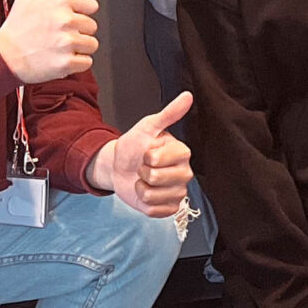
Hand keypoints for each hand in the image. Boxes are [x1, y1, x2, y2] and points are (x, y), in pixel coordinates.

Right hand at [0, 0, 99, 83]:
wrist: (2, 57)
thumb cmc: (16, 27)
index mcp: (61, 1)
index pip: (91, 6)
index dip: (79, 14)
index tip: (65, 20)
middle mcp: (66, 20)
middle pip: (92, 27)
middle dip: (79, 32)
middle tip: (59, 36)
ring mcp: (67, 42)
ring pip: (91, 45)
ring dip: (78, 49)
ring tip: (58, 48)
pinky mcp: (67, 62)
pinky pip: (86, 62)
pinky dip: (76, 64)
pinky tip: (60, 59)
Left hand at [87, 91, 193, 215]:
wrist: (120, 167)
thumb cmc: (135, 146)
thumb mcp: (148, 126)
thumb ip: (169, 113)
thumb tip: (187, 96)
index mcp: (182, 152)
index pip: (157, 159)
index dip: (145, 157)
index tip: (146, 152)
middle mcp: (185, 173)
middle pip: (155, 178)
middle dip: (142, 173)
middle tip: (143, 167)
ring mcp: (178, 191)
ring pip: (153, 196)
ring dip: (141, 189)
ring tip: (144, 180)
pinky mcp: (170, 208)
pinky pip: (155, 211)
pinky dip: (144, 203)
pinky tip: (146, 193)